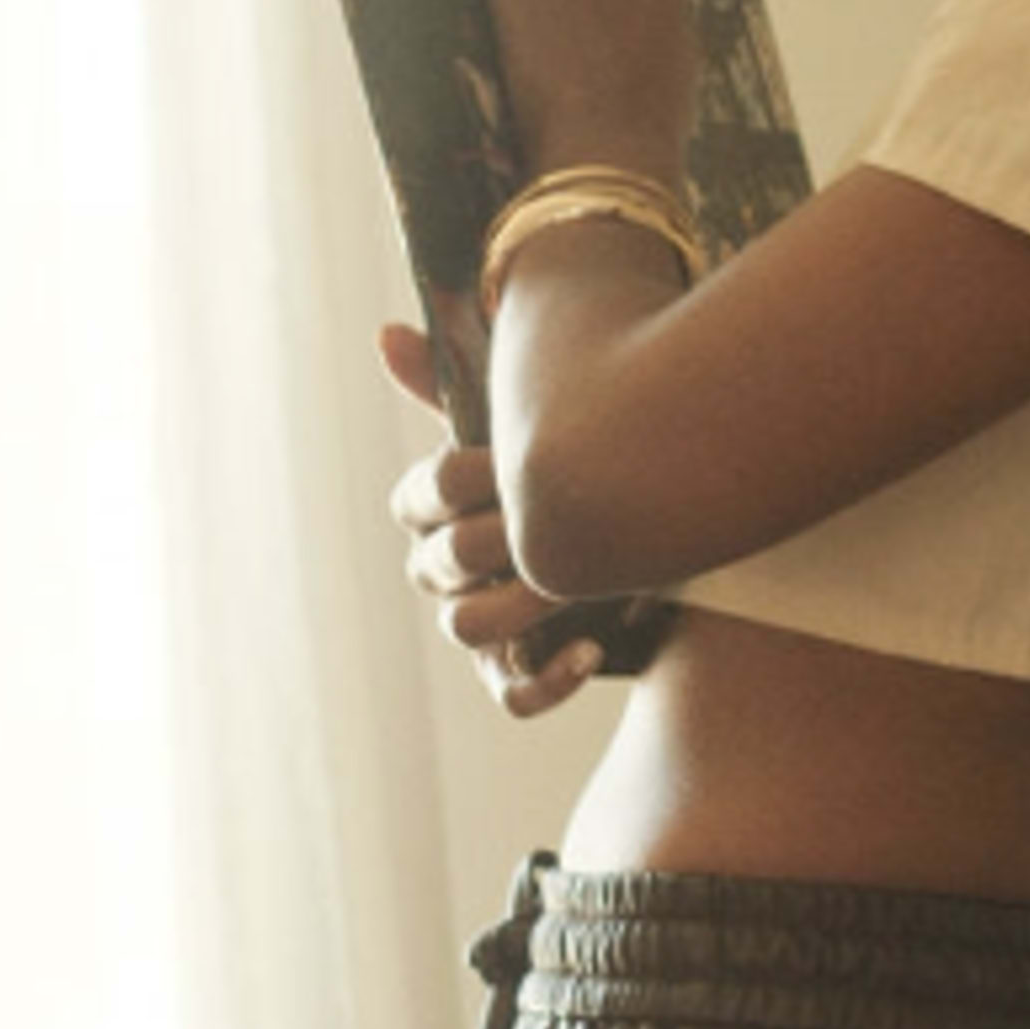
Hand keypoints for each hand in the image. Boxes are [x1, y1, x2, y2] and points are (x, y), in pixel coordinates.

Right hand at [380, 326, 605, 718]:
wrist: (643, 521)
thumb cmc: (568, 460)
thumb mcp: (521, 415)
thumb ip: (455, 379)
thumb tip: (386, 333)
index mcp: (433, 506)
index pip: (416, 496)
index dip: (459, 479)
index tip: (509, 461)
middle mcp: (444, 569)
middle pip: (439, 563)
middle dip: (494, 540)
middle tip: (552, 522)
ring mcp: (480, 622)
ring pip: (464, 628)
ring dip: (516, 605)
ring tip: (571, 585)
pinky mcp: (521, 669)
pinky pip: (514, 695)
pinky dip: (548, 679)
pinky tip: (589, 647)